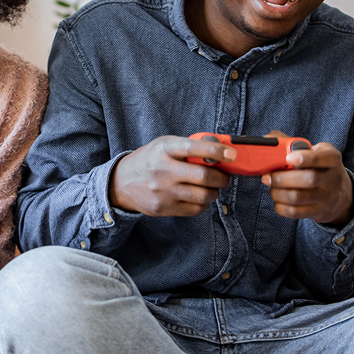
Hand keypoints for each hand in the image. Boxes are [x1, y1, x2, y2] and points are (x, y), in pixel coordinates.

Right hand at [109, 136, 233, 216]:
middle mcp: (163, 170)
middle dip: (222, 178)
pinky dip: (204, 204)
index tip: (232, 154)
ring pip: (203, 196)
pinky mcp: (163, 208)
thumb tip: (220, 149)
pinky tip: (201, 197)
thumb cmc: (149, 160)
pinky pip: (195, 209)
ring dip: (215, 192)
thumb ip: (189, 146)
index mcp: (164, 149)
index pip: (195, 148)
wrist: (121, 183)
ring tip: (213, 188)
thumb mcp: (164, 144)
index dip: (217, 152)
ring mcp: (163, 192)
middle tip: (225, 177)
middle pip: (204, 176)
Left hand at [260, 131, 353, 226]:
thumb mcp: (314, 151)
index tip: (288, 157)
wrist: (340, 193)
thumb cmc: (318, 167)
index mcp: (331, 158)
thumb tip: (266, 140)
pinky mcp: (319, 212)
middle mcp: (332, 178)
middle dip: (281, 178)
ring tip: (272, 187)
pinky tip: (278, 200)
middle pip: (308, 179)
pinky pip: (295, 212)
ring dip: (277, 192)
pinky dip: (280, 206)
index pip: (322, 157)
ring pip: (297, 197)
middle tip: (267, 177)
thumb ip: (290, 143)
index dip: (305, 158)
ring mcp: (327, 197)